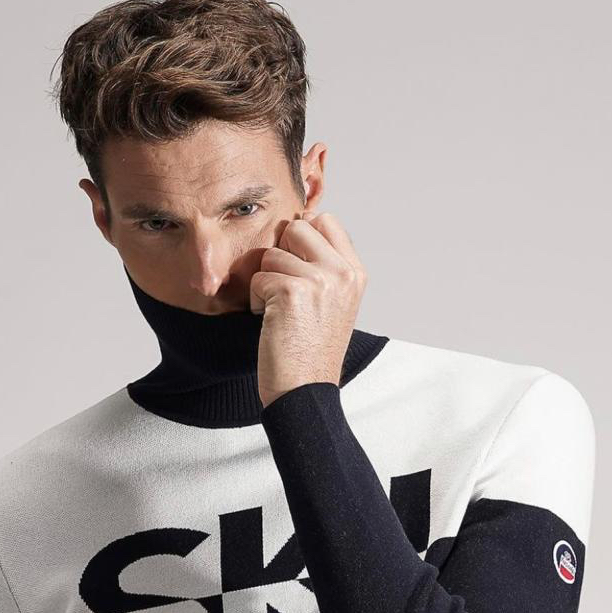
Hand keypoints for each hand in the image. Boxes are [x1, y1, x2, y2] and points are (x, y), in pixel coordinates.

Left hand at [250, 210, 368, 407]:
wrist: (305, 391)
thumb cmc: (312, 353)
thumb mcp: (335, 304)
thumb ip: (325, 267)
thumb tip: (298, 228)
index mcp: (355, 273)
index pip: (326, 221)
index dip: (302, 238)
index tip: (296, 268)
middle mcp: (342, 272)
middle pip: (297, 228)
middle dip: (281, 255)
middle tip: (284, 289)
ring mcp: (320, 280)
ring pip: (273, 254)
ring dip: (266, 282)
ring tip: (279, 312)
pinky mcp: (292, 291)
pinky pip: (259, 277)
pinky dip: (256, 300)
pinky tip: (271, 322)